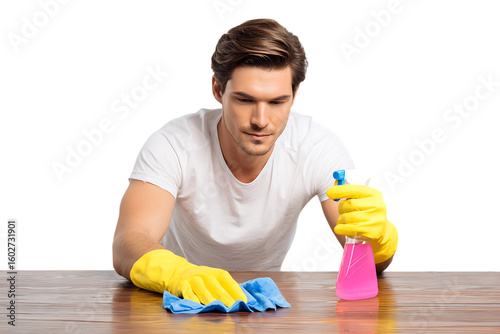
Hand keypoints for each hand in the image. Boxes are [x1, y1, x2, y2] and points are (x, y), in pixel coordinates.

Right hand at [130, 249, 246, 306]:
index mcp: (209, 271)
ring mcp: (189, 278)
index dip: (235, 288)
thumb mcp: (201, 276)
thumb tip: (234, 295)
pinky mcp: (177, 284)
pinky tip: (199, 306)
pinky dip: (193, 299)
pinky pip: (187, 292)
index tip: (245, 298)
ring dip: (214, 298)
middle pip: (217, 284)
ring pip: (204, 288)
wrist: (161, 265)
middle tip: (237, 306)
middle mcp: (201, 273)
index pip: (225, 278)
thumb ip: (214, 285)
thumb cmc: (185, 275)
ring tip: (222, 308)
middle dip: (227, 296)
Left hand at [326, 184, 397, 263]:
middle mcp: (377, 206)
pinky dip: (341, 228)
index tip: (329, 193)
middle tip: (341, 211)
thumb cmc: (366, 213)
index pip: (355, 190)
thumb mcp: (362, 200)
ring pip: (348, 217)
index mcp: (374, 194)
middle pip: (350, 204)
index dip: (340, 191)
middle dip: (341, 208)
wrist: (380, 230)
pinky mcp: (373, 232)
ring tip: (342, 221)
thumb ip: (349, 194)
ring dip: (340, 220)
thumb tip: (332, 191)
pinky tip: (341, 228)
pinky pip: (350, 229)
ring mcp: (376, 219)